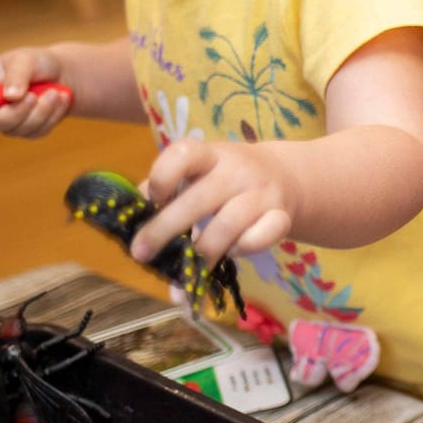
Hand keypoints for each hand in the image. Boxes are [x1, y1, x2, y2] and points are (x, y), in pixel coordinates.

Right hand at [0, 47, 72, 137]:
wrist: (61, 73)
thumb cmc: (36, 62)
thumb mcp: (26, 59)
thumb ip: (16, 75)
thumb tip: (10, 96)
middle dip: (18, 111)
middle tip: (35, 96)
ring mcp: (11, 123)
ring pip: (20, 129)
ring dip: (41, 110)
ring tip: (55, 92)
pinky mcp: (30, 130)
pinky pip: (39, 131)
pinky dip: (53, 115)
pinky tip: (60, 98)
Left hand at [132, 140, 300, 267]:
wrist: (286, 175)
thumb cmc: (225, 180)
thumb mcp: (197, 175)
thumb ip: (166, 197)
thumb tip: (135, 239)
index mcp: (209, 155)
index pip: (184, 153)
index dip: (163, 177)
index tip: (152, 200)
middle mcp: (237, 169)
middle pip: (198, 200)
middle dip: (164, 230)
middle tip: (141, 254)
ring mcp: (262, 191)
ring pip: (228, 225)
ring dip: (202, 252)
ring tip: (187, 270)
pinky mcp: (282, 214)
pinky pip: (263, 236)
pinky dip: (244, 249)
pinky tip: (233, 253)